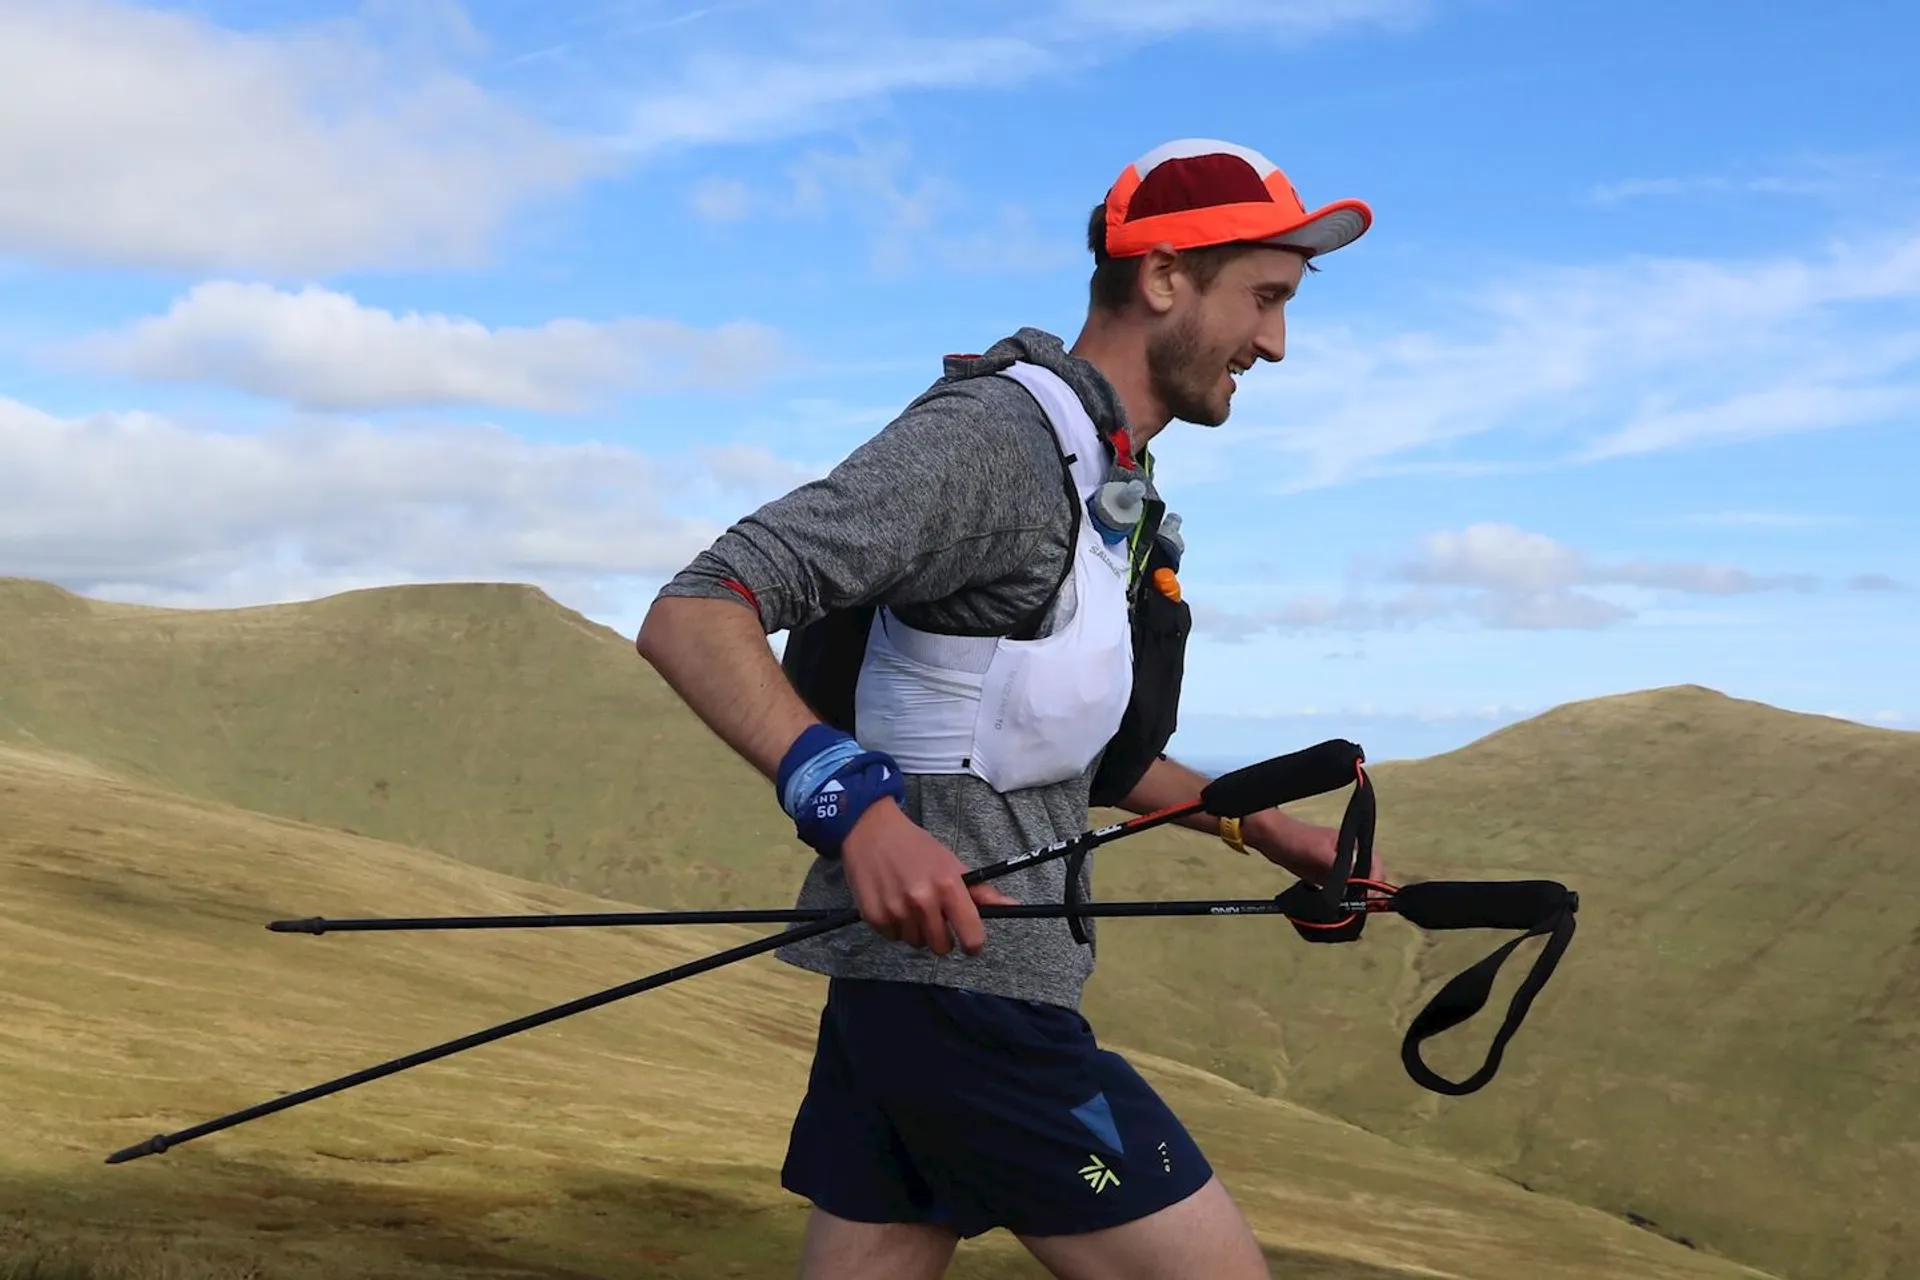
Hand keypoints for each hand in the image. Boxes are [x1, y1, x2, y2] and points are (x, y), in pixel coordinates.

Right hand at [837, 798, 1019, 955]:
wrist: (872, 831)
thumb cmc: (917, 847)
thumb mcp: (952, 864)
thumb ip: (981, 892)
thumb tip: (1012, 906)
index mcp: (948, 886)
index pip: (971, 935)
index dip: (973, 944)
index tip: (970, 943)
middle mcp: (923, 900)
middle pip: (941, 947)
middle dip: (941, 937)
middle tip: (934, 916)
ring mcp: (896, 910)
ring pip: (916, 942)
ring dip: (915, 930)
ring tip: (909, 904)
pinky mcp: (874, 917)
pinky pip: (893, 938)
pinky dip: (894, 927)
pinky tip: (892, 903)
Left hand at [1244, 810, 1393, 892]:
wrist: (1272, 840)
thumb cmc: (1295, 839)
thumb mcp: (1320, 853)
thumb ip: (1340, 869)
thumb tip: (1356, 887)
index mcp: (1352, 845)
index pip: (1375, 864)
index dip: (1376, 882)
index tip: (1371, 897)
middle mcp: (1349, 856)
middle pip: (1367, 878)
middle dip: (1366, 893)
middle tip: (1359, 907)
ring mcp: (1338, 867)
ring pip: (1354, 887)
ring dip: (1353, 898)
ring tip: (1348, 909)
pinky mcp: (1326, 876)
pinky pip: (1339, 891)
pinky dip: (1340, 900)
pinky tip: (1336, 907)